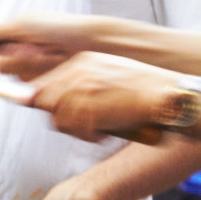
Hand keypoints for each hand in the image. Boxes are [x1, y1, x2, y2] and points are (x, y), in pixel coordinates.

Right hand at [0, 14, 107, 81]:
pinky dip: (42, 72)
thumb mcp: (24, 24)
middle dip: (15, 58)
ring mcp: (29, 68)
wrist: (89, 43)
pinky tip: (55, 63)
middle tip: (32, 49)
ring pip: (15, 76)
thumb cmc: (59, 28)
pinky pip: (29, 84)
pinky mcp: (41, 81)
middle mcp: (17, 53)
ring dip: (31, 64)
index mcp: (11, 36)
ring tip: (49, 54)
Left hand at [28, 52, 180, 141]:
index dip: (39, 100)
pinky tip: (104, 131)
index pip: (43, 83)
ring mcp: (83, 90)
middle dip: (59, 117)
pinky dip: (90, 136)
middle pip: (45, 103)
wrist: (161, 93)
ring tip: (97, 127)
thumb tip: (41, 97)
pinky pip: (77, 131)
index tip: (38, 108)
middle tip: (80, 124)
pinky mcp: (90, 108)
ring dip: (77, 130)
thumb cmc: (138, 88)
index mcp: (81, 63)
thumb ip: (76, 83)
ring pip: (59, 120)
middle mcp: (78, 74)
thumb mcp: (104, 73)